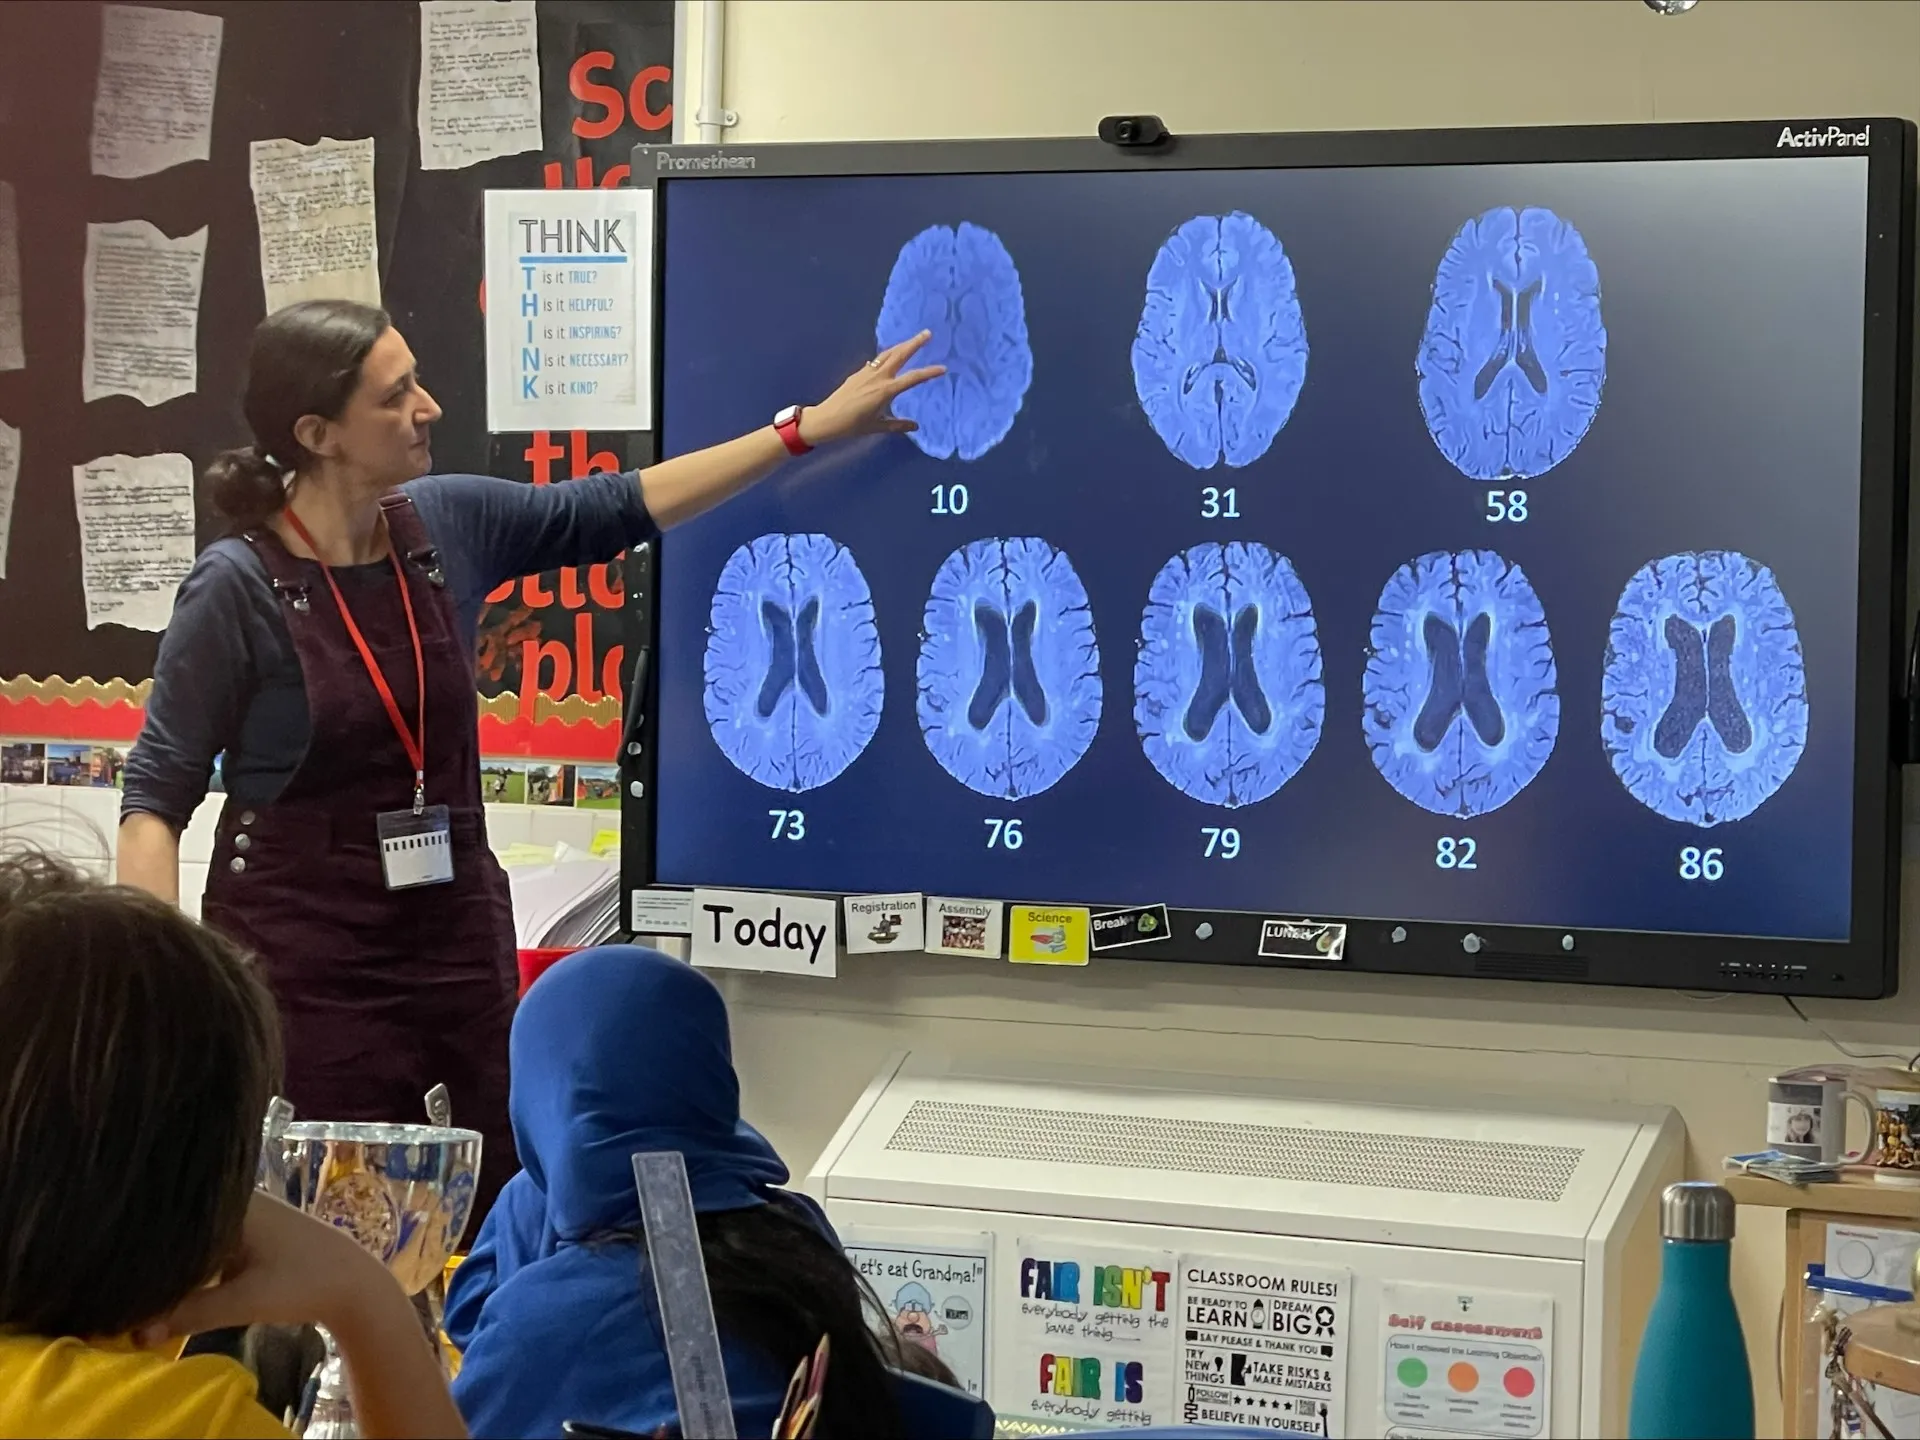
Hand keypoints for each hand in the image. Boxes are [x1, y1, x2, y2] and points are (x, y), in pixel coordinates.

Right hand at [135, 1192, 392, 1344]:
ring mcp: (244, 1213)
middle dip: (153, 1251)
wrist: (354, 1284)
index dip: (142, 1236)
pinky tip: (172, 1280)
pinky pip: (209, 1241)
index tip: (118, 1258)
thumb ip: (188, 1314)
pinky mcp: (250, 1231)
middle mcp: (236, 1199)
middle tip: (121, 1274)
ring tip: (138, 1278)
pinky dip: (193, 1260)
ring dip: (174, 1258)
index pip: (171, 1211)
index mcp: (232, 1202)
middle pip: (180, 1223)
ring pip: (194, 1234)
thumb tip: (133, 1335)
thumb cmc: (303, 1283)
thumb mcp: (243, 1301)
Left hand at [797, 331, 944, 446]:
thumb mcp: (877, 427)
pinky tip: (890, 356)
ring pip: (888, 354)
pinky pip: (877, 360)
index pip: (912, 378)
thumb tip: (915, 426)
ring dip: (901, 345)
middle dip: (914, 343)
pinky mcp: (859, 373)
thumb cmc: (853, 425)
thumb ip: (897, 425)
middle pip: (900, 355)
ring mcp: (867, 372)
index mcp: (886, 390)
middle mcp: (878, 377)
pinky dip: (887, 355)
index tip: (942, 368)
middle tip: (927, 333)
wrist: (827, 418)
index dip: (928, 373)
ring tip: (912, 340)